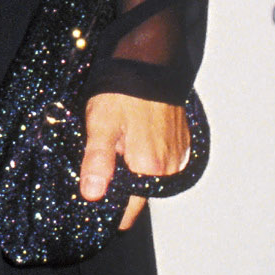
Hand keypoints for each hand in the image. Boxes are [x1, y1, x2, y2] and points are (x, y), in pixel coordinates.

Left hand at [79, 93, 190, 232]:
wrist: (151, 63)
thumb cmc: (124, 92)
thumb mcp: (101, 125)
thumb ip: (97, 162)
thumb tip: (92, 194)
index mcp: (149, 168)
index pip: (130, 210)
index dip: (111, 210)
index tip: (96, 202)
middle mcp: (169, 167)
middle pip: (139, 194)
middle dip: (120, 187)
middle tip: (102, 163)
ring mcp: (178, 156)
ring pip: (149, 177)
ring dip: (133, 170)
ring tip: (118, 146)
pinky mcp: (181, 144)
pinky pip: (160, 162)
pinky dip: (146, 157)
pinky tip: (132, 139)